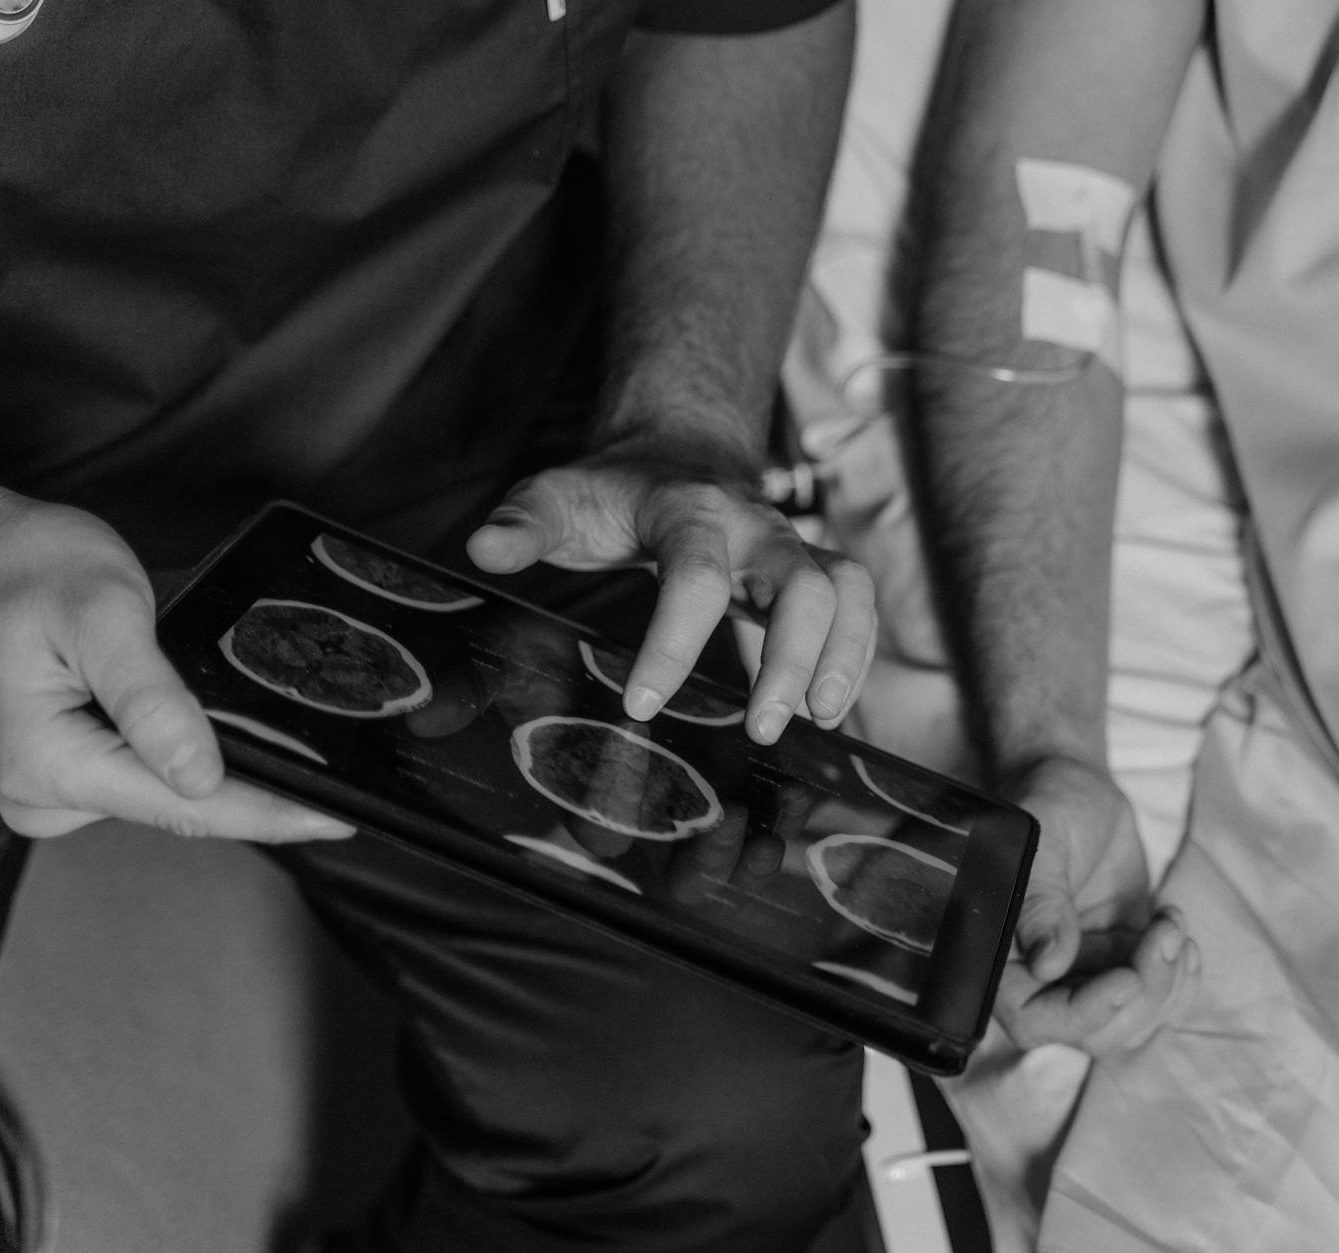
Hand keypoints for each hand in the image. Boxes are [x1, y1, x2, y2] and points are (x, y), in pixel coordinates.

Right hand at [0, 499, 354, 841]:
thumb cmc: (31, 569)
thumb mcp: (103, 615)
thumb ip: (151, 701)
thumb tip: (201, 775)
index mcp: (47, 765)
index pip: (183, 806)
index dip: (268, 814)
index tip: (339, 820)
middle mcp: (46, 796)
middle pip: (182, 809)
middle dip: (262, 794)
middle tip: (349, 787)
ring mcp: (58, 790)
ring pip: (173, 795)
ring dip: (233, 774)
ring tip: (305, 759)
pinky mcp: (75, 773)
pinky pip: (155, 776)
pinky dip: (201, 757)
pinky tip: (248, 743)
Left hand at [465, 446, 876, 744]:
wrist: (679, 448)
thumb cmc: (613, 489)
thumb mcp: (557, 495)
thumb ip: (522, 523)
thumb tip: (482, 550)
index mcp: (688, 509)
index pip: (696, 575)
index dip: (675, 642)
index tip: (643, 705)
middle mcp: (754, 524)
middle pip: (802, 584)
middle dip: (791, 659)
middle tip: (763, 729)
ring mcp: (791, 545)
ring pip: (846, 590)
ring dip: (842, 657)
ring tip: (817, 720)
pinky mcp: (813, 569)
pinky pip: (856, 607)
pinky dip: (853, 657)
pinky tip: (826, 710)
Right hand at [993, 755, 1196, 1050]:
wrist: (1080, 790)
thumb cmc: (1049, 805)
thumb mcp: (1041, 840)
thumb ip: (1040, 900)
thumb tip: (1048, 963)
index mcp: (1003, 956)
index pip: (1035, 1020)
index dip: (1084, 1013)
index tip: (1128, 977)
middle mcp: (1041, 978)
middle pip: (1096, 1033)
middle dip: (1143, 994)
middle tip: (1163, 934)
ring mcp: (1087, 975)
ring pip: (1135, 1022)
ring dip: (1168, 981)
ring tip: (1172, 922)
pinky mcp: (1124, 964)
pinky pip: (1161, 1000)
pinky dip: (1182, 975)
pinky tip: (1175, 927)